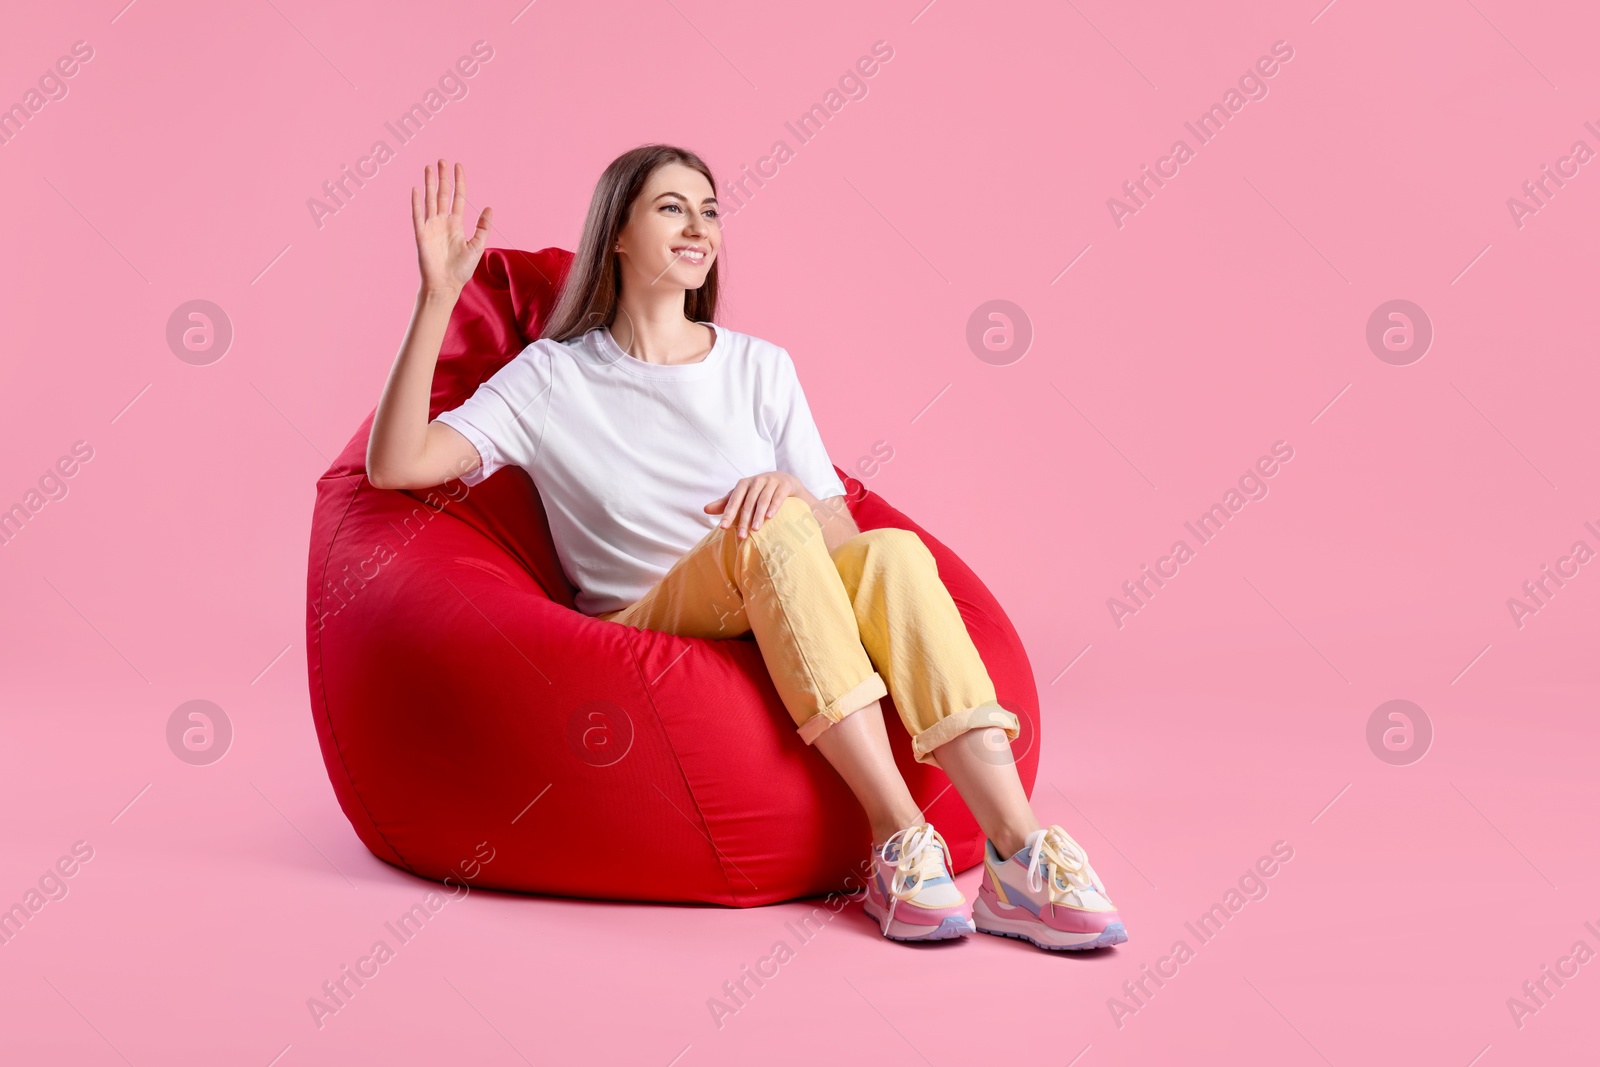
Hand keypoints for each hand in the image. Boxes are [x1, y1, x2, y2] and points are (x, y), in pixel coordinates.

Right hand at [412, 159, 491, 295]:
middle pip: (443, 194)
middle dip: (443, 177)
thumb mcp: (477, 246)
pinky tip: (416, 189)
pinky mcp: (421, 235)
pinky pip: (418, 215)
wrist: (446, 285)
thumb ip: (483, 227)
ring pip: (430, 200)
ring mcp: (431, 227)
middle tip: (441, 160)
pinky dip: (417, 202)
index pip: (458, 197)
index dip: (459, 181)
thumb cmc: (461, 269)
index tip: (458, 166)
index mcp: (456, 224)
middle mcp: (443, 222)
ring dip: (429, 184)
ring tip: (429, 167)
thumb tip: (489, 207)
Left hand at [704, 472, 809, 538]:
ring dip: (758, 515)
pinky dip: (773, 507)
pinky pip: (778, 497)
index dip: (728, 514)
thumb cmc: (759, 491)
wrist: (785, 481)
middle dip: (743, 520)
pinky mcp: (784, 485)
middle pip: (748, 503)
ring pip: (762, 500)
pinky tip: (770, 518)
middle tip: (741, 536)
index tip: (723, 528)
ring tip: (755, 529)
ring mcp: (771, 482)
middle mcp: (756, 481)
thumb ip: (726, 503)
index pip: (734, 500)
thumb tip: (705, 510)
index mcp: (743, 484)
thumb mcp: (742, 496)